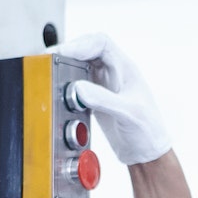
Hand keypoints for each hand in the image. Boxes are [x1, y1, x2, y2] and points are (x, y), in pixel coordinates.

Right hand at [56, 32, 171, 165]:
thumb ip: (104, 100)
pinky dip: (66, 82)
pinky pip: (78, 83)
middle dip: (68, 51)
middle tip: (50, 60)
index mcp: (125, 69)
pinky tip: (60, 88)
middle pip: (88, 50)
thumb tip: (78, 88)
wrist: (146, 154)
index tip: (63, 53)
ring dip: (66, 65)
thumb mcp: (128, 113)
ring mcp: (104, 86)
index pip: (101, 43)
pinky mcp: (96, 99)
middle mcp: (114, 73)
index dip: (80, 44)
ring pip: (81, 64)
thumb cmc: (148, 132)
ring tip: (51, 70)